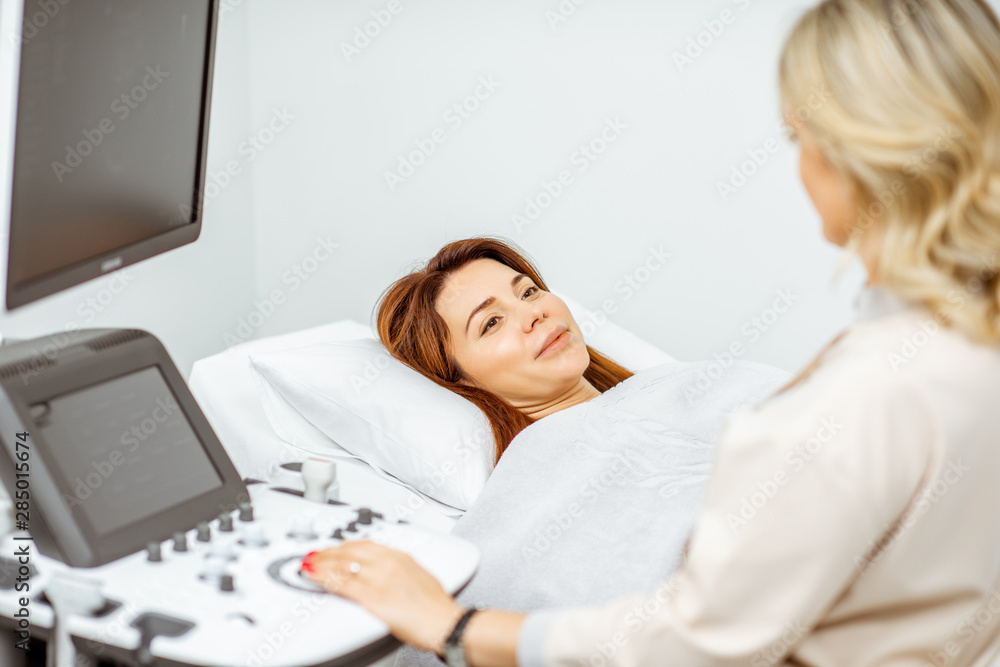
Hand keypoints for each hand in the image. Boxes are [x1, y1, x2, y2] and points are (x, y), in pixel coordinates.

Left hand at [302, 540, 465, 654]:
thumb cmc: (436, 605)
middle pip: (350, 550)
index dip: (345, 545)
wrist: (444, 622)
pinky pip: (342, 583)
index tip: (335, 548)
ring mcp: (379, 578)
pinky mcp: (372, 596)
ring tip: (311, 564)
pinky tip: (315, 577)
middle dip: (329, 551)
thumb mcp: (419, 576)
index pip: (364, 543)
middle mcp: (388, 562)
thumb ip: (401, 569)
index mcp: (400, 555)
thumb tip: (390, 572)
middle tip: (316, 554)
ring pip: (342, 564)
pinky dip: (324, 578)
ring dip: (322, 562)